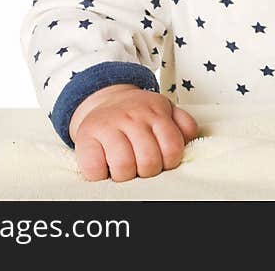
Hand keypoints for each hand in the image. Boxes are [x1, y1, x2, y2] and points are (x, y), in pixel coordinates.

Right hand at [69, 84, 198, 181]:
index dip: (169, 162)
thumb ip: (182, 123)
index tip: (162, 162)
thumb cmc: (137, 114)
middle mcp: (132, 116)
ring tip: (124, 168)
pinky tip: (104, 166)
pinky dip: (100, 175)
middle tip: (141, 166)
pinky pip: (95, 169)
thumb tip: (189, 138)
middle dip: (147, 171)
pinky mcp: (85, 137)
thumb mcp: (163, 110)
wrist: (105, 99)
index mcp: (155, 112)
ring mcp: (108, 126)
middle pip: (149, 161)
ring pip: (124, 168)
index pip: (172, 148)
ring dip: (125, 175)